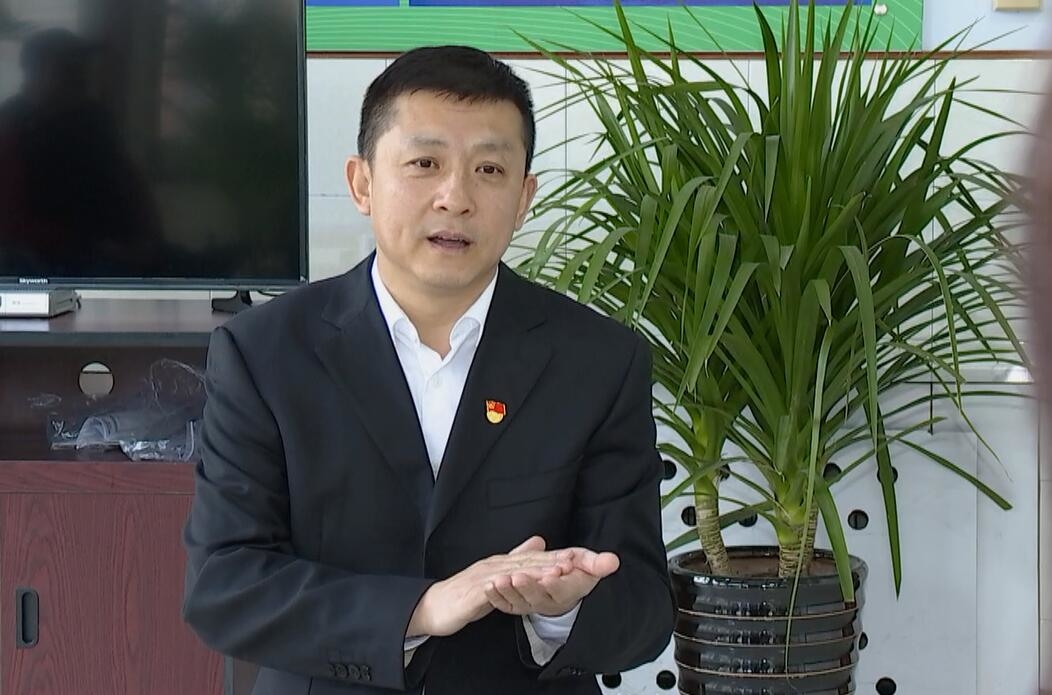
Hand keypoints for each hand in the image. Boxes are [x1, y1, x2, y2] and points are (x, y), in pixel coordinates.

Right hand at [407, 536, 573, 637]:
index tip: (579, 555)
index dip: (556, 556)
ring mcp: (483, 578)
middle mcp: (495, 566)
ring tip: (556, 571)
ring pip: (513, 573)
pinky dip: (506, 587)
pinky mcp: (472, 594)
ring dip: (535, 571)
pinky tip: (517, 586)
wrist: (433, 606)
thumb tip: (538, 543)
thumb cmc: (465, 593)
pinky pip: (492, 591)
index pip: (533, 558)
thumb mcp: (496, 576)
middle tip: (576, 560)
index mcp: (502, 563)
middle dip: (552, 560)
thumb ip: (516, 560)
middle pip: (527, 562)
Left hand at [485, 546, 619, 616]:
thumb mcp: (587, 565)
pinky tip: (489, 586)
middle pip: (537, 596)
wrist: (560, 585)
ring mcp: (530, 604)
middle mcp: (547, 600)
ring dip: (509, 591)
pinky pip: (505, 604)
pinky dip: (496, 597)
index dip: (555, 583)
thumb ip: (598, 564)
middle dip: (528, 586)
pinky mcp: (516, 604)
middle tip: (519, 576)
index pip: (561, 589)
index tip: (550, 574)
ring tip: (500, 579)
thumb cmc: (574, 572)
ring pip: (519, 602)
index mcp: (566, 590)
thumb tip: (613, 561)